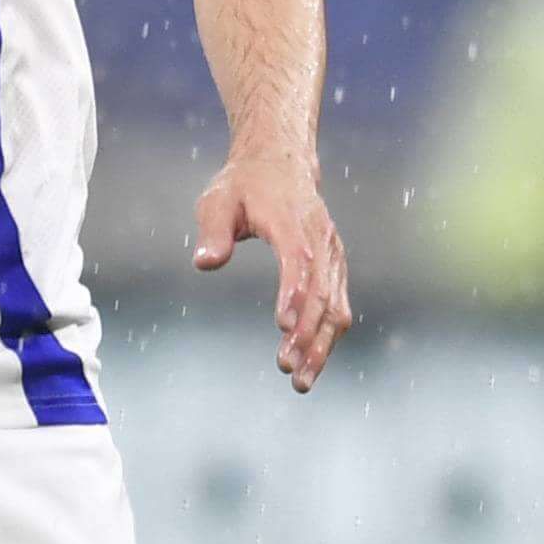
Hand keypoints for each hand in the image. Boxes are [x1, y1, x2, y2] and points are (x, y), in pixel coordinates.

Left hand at [190, 151, 351, 392]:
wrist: (281, 162)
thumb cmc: (243, 185)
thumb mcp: (218, 200)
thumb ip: (213, 232)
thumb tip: (205, 262)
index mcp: (291, 220)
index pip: (298, 259)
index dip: (294, 293)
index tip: (283, 327)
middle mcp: (319, 238)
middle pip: (321, 291)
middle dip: (306, 334)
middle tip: (286, 369)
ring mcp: (331, 253)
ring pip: (335, 305)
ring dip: (320, 345)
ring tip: (300, 381)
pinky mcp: (334, 265)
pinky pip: (337, 305)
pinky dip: (327, 336)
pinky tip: (311, 364)